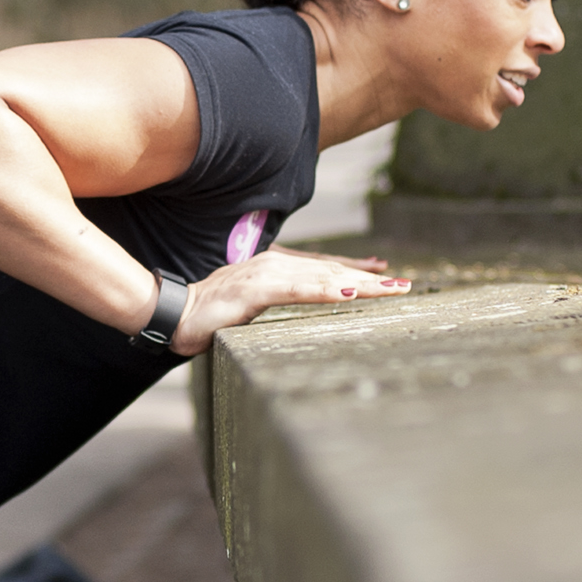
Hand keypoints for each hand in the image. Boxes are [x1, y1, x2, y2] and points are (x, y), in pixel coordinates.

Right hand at [171, 250, 407, 355]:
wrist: (176, 314)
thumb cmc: (211, 315)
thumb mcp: (252, 309)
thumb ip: (277, 306)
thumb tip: (297, 316)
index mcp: (277, 271)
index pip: (325, 271)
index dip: (358, 273)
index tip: (388, 278)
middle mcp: (277, 266)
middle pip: (332, 272)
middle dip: (371, 280)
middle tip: (405, 286)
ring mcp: (268, 275)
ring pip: (323, 278)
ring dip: (359, 283)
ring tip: (389, 289)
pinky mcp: (257, 289)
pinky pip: (298, 289)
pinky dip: (324, 290)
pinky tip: (347, 291)